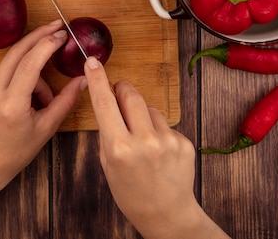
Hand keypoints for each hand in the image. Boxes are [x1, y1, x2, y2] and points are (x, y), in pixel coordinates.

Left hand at [0, 21, 82, 238]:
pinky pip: (1, 76)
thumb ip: (66, 101)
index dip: (46, 45)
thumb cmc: (17, 150)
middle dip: (38, 37)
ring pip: (11, 67)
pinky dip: (16, 81)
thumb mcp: (46, 128)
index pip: (29, 64)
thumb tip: (84, 79)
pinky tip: (22, 101)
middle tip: (56, 27)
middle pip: (16, 53)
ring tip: (41, 99)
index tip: (61, 34)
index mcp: (11, 105)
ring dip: (31, 72)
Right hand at [83, 57, 228, 238]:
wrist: (167, 214)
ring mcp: (167, 141)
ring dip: (143, 116)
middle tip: (118, 92)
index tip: (93, 62)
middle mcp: (144, 141)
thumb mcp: (107, 165)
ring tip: (143, 141)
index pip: (104, 103)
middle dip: (122, 89)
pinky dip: (159, 131)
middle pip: (131, 95)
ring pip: (150, 109)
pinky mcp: (184, 142)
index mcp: (119, 148)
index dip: (98, 79)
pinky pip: (166, 124)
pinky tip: (160, 152)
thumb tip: (108, 102)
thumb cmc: (131, 193)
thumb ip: (107, 133)